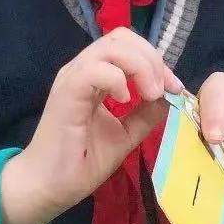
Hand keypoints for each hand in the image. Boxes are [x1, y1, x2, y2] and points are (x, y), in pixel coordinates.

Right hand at [0, 29, 182, 223]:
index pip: (127, 46)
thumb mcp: (124, 134)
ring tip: (150, 94)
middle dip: (151, 58)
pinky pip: (94, 69)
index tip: (174, 87)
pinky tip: (126, 101)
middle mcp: (82, 70)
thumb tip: (169, 97)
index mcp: (94, 77)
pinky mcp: (66, 93)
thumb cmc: (81, 162)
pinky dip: (117, 79)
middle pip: (121, 37)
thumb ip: (145, 114)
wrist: (49, 187)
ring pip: (111, 47)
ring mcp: (73, 79)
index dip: (155, 60)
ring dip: (140, 66)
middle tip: (164, 89)